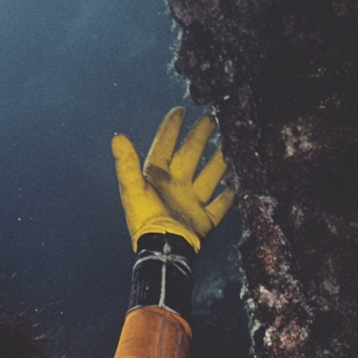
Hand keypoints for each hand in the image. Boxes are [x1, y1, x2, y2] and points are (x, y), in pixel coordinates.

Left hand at [112, 106, 234, 251]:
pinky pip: (221, 204)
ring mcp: (191, 202)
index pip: (164, 147)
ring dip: (219, 160)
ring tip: (231, 142)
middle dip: (200, 137)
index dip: (171, 129)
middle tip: (212, 118)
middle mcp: (175, 187)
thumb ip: (126, 164)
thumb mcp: (133, 189)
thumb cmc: (147, 219)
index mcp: (157, 179)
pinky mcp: (205, 219)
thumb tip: (117, 137)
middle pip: (190, 156)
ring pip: (209, 175)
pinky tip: (240, 182)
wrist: (165, 247)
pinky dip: (231, 194)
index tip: (180, 110)